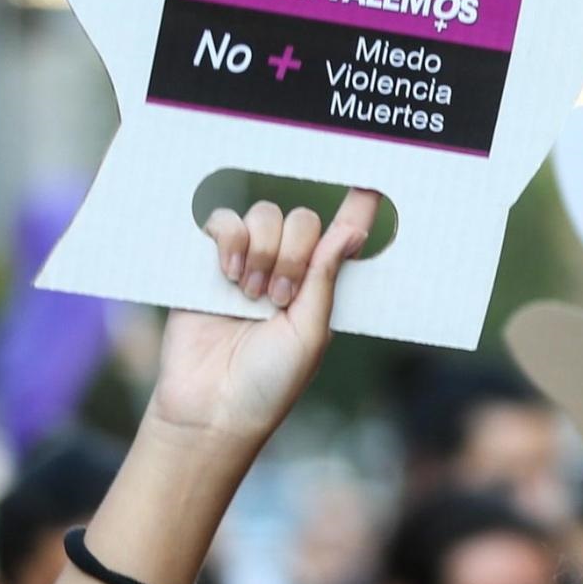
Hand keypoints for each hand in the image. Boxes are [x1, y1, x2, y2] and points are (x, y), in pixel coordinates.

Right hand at [149, 192, 378, 453]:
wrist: (210, 406)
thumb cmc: (270, 381)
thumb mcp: (311, 333)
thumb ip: (325, 280)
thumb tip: (350, 232)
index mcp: (321, 286)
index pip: (344, 234)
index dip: (360, 205)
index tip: (375, 177)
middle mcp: (287, 268)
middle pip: (301, 219)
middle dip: (294, 253)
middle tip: (278, 297)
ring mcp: (247, 263)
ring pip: (264, 215)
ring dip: (262, 252)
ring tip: (251, 295)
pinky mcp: (206, 264)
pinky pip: (222, 222)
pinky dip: (229, 240)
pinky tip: (228, 277)